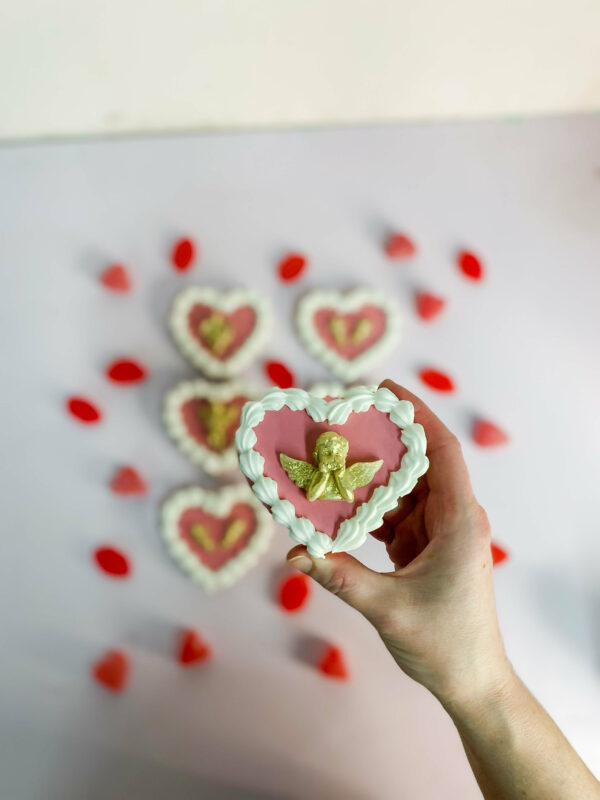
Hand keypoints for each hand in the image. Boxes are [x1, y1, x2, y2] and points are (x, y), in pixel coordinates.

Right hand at [287, 379, 511, 705]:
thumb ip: (339, 576)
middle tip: (342, 422)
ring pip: (405, 490)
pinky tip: (340, 507)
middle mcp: (454, 518)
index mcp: (459, 521)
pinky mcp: (427, 548)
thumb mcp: (387, 608)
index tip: (385, 390)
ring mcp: (440, 533)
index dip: (416, 414)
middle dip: (382, 442)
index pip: (442, 450)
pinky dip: (370, 510)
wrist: (472, 681)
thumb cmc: (445, 644)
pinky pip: (397, 516)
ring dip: (371, 478)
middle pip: (419, 464)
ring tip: (332, 461)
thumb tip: (294, 552)